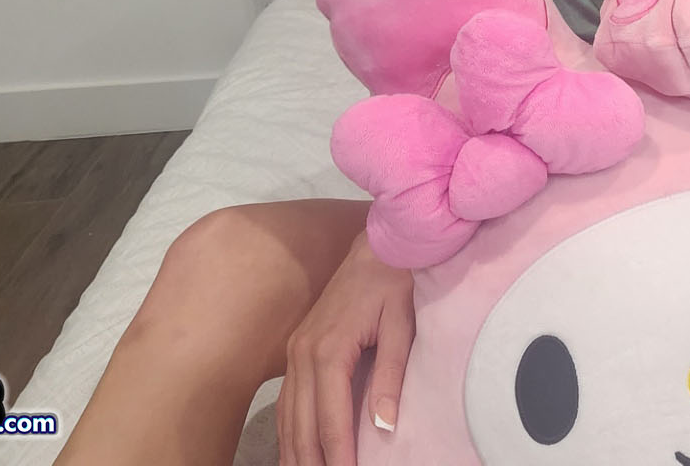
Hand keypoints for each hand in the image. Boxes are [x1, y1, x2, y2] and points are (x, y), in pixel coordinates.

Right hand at [277, 231, 415, 465]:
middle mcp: (303, 353)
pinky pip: (287, 399)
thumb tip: (385, 425)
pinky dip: (288, 430)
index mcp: (329, 349)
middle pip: (302, 423)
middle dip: (312, 460)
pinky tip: (295, 450)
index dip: (338, 455)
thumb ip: (392, 375)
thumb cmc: (395, 281)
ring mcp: (295, 351)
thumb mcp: (402, 325)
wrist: (377, 246)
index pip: (330, 418)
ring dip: (295, 451)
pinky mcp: (296, 348)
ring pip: (288, 415)